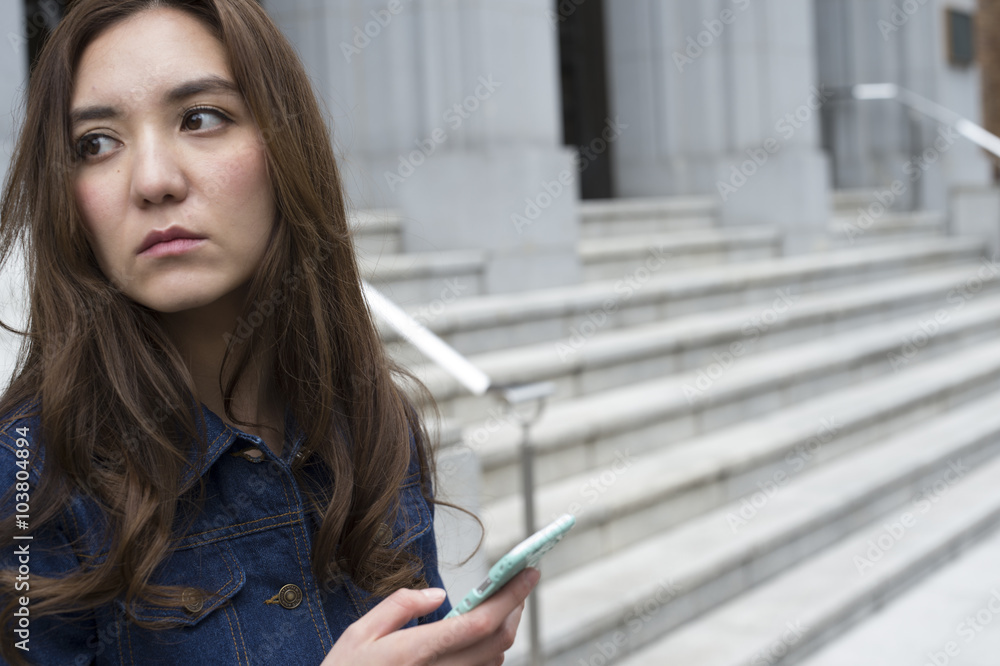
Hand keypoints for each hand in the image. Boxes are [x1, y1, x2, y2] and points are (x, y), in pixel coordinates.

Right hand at [319, 567, 539, 665]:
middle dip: (515, 608)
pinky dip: (489, 653)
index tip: (528, 572)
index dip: (511, 595)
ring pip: (494, 660)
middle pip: (498, 641)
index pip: (480, 621)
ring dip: (503, 630)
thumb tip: (437, 595)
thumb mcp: (358, 634)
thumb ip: (399, 606)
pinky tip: (479, 637)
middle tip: (517, 583)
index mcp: (417, 651)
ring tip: (499, 605)